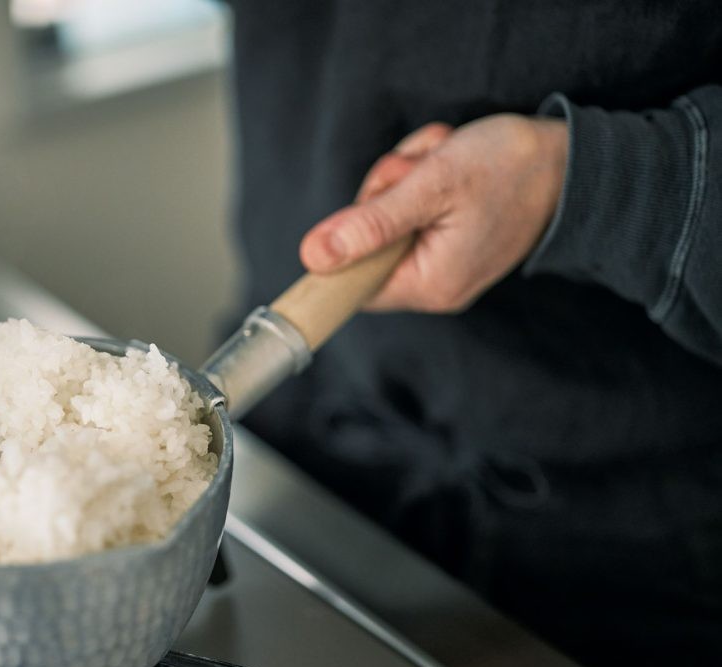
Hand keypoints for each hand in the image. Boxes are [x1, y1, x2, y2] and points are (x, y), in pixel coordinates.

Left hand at [300, 115, 567, 311]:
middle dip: (384, 192)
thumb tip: (314, 256)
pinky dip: (421, 179)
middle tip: (420, 170)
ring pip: (387, 218)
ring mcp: (443, 263)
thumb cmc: (510, 167)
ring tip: (442, 160)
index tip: (376, 200)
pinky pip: (411, 210)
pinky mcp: (450, 240)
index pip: (353, 283)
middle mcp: (436, 286)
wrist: (575, 158)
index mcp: (431, 285)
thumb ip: (371, 223)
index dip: (349, 239)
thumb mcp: (432, 185)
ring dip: (403, 178)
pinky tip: (449, 163)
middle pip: (367, 244)